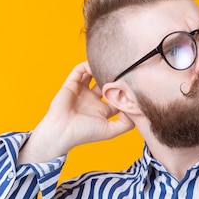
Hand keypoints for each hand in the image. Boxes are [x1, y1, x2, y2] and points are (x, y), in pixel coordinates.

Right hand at [17, 62, 134, 163]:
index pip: (116, 96)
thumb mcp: (111, 131)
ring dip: (101, 69)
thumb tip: (136, 111)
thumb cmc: (85, 133)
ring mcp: (82, 91)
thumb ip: (126, 124)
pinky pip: (80, 70)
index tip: (132, 84)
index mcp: (103, 110)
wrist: (62, 132)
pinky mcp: (71, 84)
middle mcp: (93, 99)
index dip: (124, 90)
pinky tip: (96, 66)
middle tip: (122, 70)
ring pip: (93, 74)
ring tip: (110, 66)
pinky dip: (87, 65)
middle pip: (106, 82)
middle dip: (114, 77)